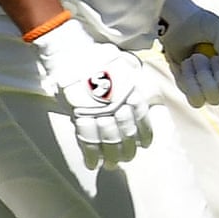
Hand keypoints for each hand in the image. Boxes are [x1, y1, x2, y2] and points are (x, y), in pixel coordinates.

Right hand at [33, 19, 153, 169]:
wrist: (73, 52)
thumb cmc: (99, 58)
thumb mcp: (126, 68)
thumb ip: (134, 86)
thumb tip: (144, 101)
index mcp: (131, 91)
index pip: (142, 118)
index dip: (144, 133)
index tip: (145, 144)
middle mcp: (119, 103)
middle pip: (126, 132)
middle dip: (127, 148)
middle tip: (128, 159)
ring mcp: (99, 110)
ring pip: (109, 139)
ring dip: (111, 155)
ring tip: (112, 165)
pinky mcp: (80, 114)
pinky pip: (87, 138)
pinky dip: (90, 153)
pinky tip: (93, 163)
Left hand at [159, 0, 218, 108]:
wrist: (174, 25)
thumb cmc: (202, 25)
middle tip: (214, 59)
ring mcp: (211, 89)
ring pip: (214, 98)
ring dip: (203, 76)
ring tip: (196, 57)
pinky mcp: (192, 92)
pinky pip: (195, 99)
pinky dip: (189, 81)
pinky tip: (186, 65)